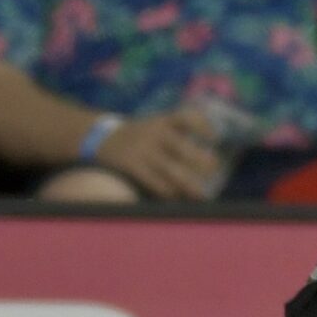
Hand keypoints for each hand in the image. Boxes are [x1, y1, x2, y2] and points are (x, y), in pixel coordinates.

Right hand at [96, 110, 220, 200]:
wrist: (101, 136)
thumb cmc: (142, 134)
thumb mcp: (157, 123)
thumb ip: (180, 132)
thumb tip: (211, 154)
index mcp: (163, 120)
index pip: (185, 118)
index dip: (202, 126)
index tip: (215, 138)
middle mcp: (154, 133)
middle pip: (182, 148)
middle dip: (202, 160)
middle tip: (215, 170)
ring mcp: (143, 150)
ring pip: (171, 170)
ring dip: (189, 184)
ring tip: (202, 195)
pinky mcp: (132, 165)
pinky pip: (155, 182)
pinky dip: (169, 192)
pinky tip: (178, 198)